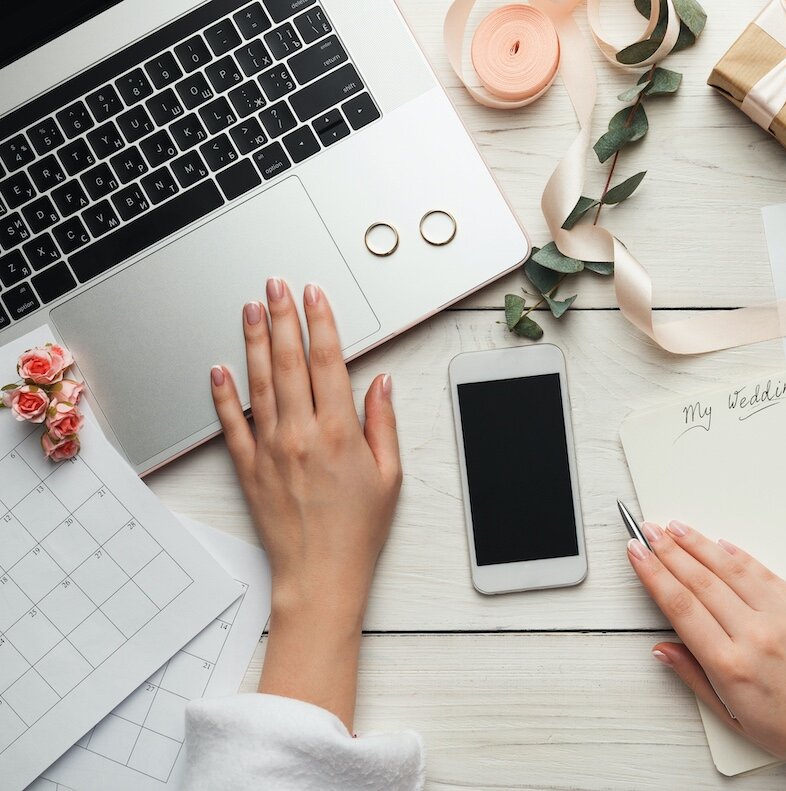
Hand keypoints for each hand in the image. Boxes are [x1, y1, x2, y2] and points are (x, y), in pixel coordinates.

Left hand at [210, 278, 400, 726]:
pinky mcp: (249, 467)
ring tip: (251, 308)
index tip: (315, 296)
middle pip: (290, 362)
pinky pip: (231, 423)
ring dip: (255, 340)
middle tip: (277, 285)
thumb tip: (380, 384)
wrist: (320, 575)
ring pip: (259, 382)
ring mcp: (271, 449)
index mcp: (341, 433)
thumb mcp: (389, 476)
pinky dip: (224, 393)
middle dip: (284, 317)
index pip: (329, 362)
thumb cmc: (357, 531)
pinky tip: (220, 367)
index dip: (322, 323)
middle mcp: (302, 434)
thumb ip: (382, 423)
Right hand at [627, 522, 785, 790]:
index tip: (637, 554)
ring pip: (731, 569)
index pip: (680, 606)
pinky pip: (764, 573)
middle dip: (668, 551)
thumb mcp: (731, 717)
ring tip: (676, 528)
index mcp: (730, 665)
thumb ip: (693, 677)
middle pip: (700, 580)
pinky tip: (720, 544)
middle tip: (648, 531)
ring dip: (699, 544)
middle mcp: (755, 635)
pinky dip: (739, 556)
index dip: (653, 574)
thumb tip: (662, 649)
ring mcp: (782, 617)